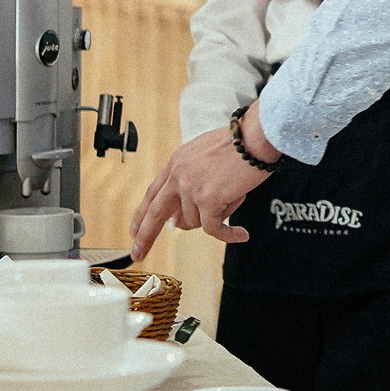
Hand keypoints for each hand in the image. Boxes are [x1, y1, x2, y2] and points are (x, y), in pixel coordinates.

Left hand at [129, 100, 280, 260]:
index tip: (135, 230)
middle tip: (138, 253)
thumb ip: (189, 182)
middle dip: (145, 236)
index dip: (142, 214)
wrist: (254, 137)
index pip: (152, 193)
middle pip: (155, 213)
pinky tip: (240, 234)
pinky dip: (229, 234)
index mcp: (176, 163)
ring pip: (195, 222)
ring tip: (233, 197)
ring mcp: (191, 188)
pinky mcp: (209, 200)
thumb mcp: (203, 156)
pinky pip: (214, 229)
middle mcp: (179, 176)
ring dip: (215, 216)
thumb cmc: (238, 143)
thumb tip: (180, 218)